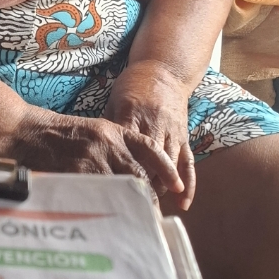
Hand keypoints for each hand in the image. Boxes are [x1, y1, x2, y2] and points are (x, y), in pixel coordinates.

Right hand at [10, 104, 179, 202]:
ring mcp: (92, 157)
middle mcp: (108, 142)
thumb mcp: (94, 132)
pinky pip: (98, 192)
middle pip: (139, 173)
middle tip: (152, 213)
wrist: (27, 130)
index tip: (178, 186)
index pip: (149, 150)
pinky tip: (108, 216)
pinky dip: (105, 205)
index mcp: (114, 131)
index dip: (166, 169)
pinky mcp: (76, 171)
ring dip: (129, 203)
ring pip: (121, 185)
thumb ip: (114, 149)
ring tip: (134, 220)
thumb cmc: (60, 134)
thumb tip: (135, 177)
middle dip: (148, 195)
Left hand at [103, 63, 194, 213]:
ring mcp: (172, 132)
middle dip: (141, 185)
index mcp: (132, 116)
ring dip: (160, 188)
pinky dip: (187, 183)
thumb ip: (107, 128)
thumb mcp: (114, 102)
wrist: (164, 70)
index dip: (119, 170)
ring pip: (168, 165)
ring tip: (149, 208)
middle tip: (130, 207)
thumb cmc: (134, 87)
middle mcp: (154, 126)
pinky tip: (182, 203)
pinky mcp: (184, 137)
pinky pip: (188, 163)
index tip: (111, 191)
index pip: (125, 149)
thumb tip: (90, 153)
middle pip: (148, 162)